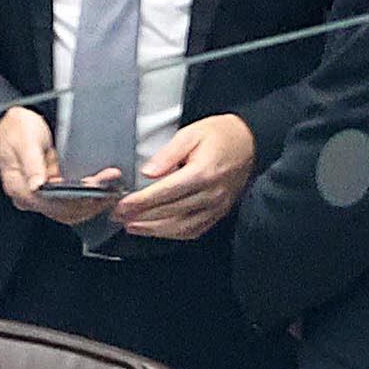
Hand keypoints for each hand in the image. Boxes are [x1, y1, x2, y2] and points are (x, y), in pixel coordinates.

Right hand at [0, 107, 116, 220]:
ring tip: (113, 191)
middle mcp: (30, 196)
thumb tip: (36, 185)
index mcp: (18, 187)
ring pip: (70, 209)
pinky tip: (103, 191)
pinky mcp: (53, 191)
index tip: (92, 189)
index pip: (49, 203)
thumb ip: (31, 162)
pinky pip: (73, 201)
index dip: (73, 199)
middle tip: (110, 190)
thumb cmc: (16, 129)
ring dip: (93, 203)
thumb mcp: (23, 139)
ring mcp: (42, 196)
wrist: (14, 123)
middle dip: (89, 202)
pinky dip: (89, 198)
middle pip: (62, 210)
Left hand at [114, 114, 257, 239]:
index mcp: (204, 172)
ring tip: (133, 226)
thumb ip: (168, 154)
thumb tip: (148, 172)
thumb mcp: (190, 133)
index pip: (166, 192)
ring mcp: (217, 207)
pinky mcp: (219, 213)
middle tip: (119, 216)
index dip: (141, 201)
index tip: (122, 205)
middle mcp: (212, 194)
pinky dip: (173, 234)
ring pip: (181, 227)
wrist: (249, 142)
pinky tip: (157, 231)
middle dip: (141, 216)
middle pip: (171, 212)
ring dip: (154, 230)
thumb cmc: (220, 134)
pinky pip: (194, 230)